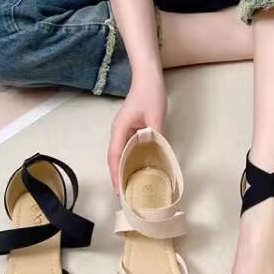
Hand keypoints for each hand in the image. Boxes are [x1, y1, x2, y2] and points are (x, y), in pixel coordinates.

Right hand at [107, 70, 165, 192]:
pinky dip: (129, 160)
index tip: (118, 191)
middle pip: (114, 159)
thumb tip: (158, 154)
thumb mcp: (156, 117)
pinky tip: (137, 168)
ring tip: (130, 187)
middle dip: (117, 177)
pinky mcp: (129, 128)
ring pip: (120, 154)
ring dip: (123, 170)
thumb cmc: (150, 94)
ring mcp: (122, 130)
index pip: (114, 157)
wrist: (148, 77)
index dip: (116, 175)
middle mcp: (117, 132)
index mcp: (120, 130)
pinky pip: (127, 148)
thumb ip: (156, 136)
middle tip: (125, 196)